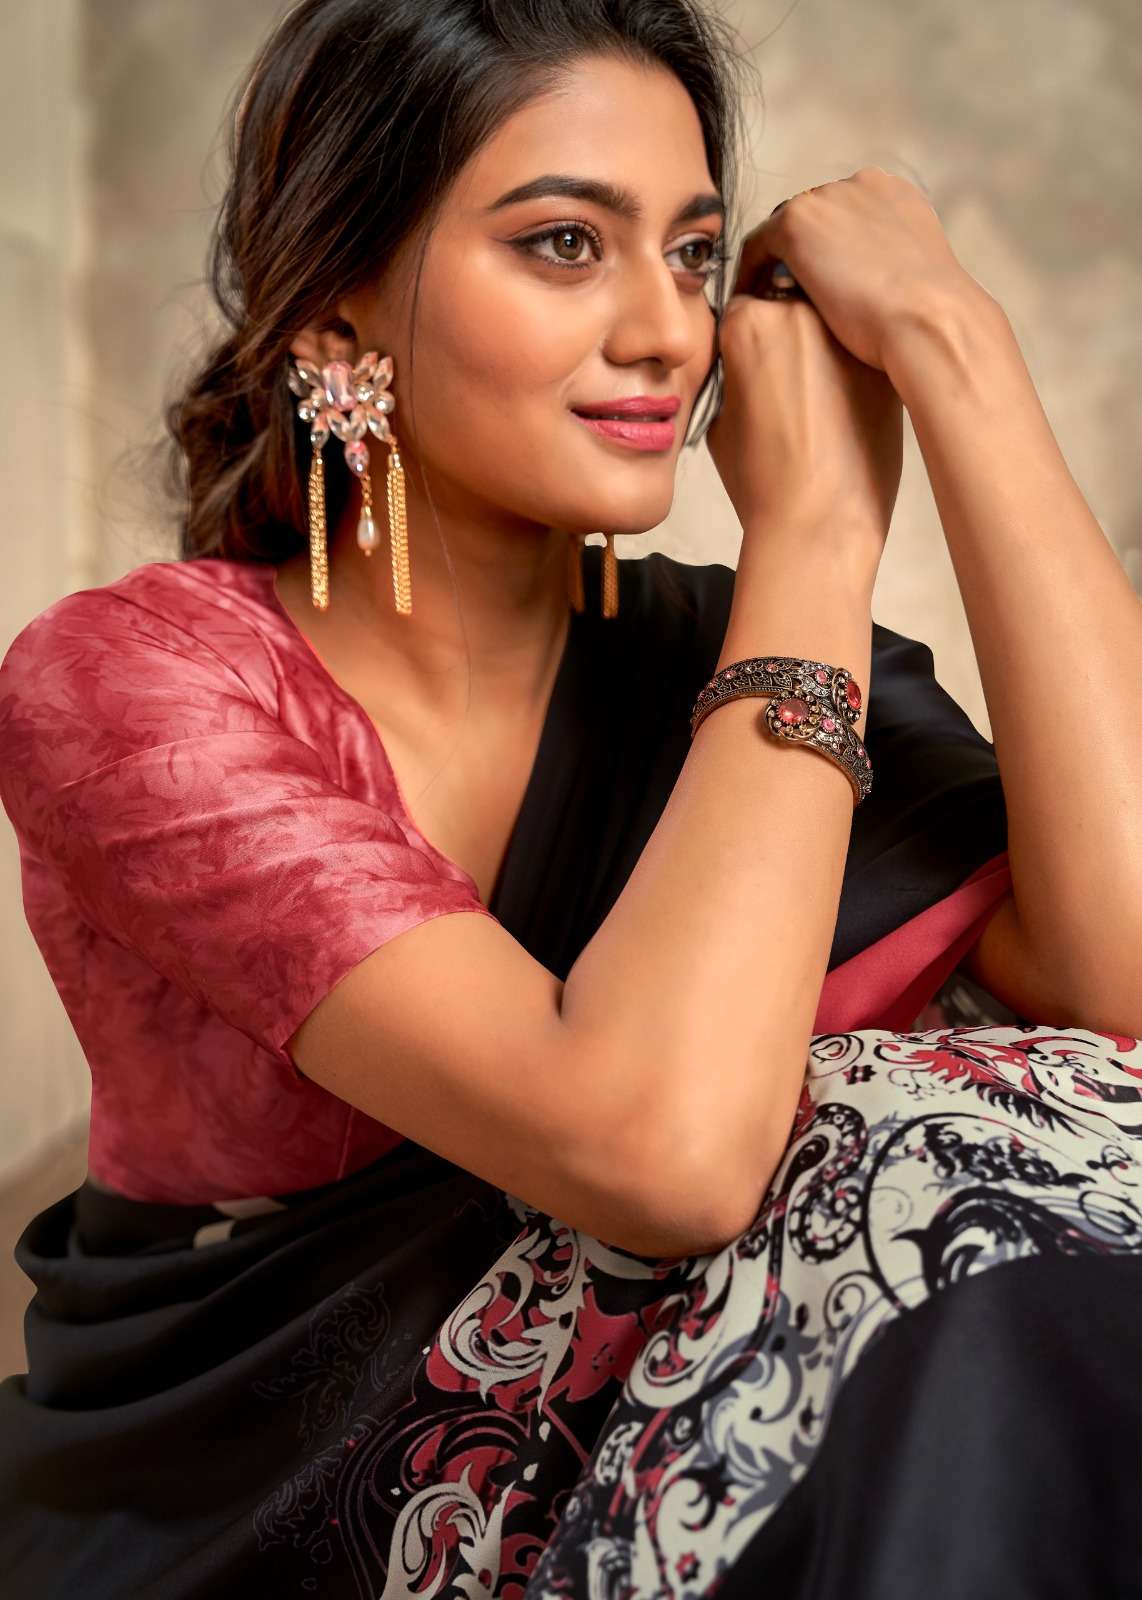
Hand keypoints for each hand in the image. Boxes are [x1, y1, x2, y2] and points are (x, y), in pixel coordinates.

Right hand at [704, 289, 902, 570]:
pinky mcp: (880, 362)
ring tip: (813, 399)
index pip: (741, 306)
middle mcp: (798, 313)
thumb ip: (731, 377)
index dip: (743, 339)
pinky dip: (850, 371)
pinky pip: (857, 354)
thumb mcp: (719, 422)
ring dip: (819, 347)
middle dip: (783, 334)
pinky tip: (840, 411)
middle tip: (781, 381)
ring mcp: (845, 335)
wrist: (820, 521)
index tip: (748, 366)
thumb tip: (744, 366)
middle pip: (786, 303)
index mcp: (747, 323)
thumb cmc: (761, 482)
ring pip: (827, 326)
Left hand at [732, 166, 988, 371]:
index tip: (816, 288)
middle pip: (811, 221)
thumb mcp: (916, 283)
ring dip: (771, 266)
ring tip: (762, 307)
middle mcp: (861, 186)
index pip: (844, 220)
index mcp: (894, 197)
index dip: (826, 255)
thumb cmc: (929, 321)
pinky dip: (749, 276)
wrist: (930, 320)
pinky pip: (756, 248)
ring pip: (782, 234)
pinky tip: (745, 309)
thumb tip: (877, 294)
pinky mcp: (796, 223)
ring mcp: (827, 199)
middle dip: (798, 258)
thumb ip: (890, 272)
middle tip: (781, 299)